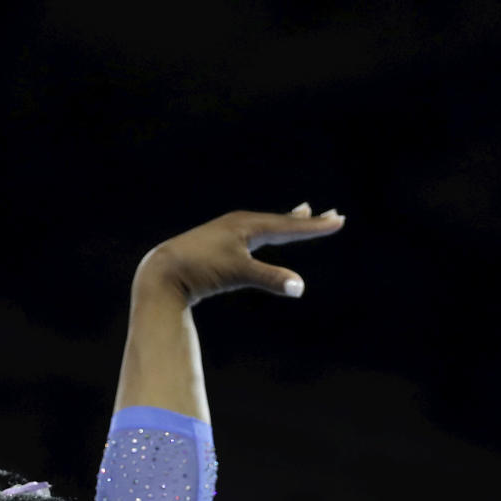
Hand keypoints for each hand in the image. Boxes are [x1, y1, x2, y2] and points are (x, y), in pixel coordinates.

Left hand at [146, 203, 344, 306]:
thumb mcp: (238, 274)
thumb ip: (270, 279)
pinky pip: (251, 238)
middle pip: (280, 221)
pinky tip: (262, 239)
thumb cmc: (199, 270)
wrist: (161, 272)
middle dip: (305, 221)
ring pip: (265, 227)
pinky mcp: (218, 248)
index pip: (289, 225)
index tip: (339, 221)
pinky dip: (265, 235)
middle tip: (331, 214)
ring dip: (286, 222)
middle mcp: (239, 224)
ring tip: (303, 213)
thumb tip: (300, 287)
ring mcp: (227, 234)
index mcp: (247, 225)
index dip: (314, 227)